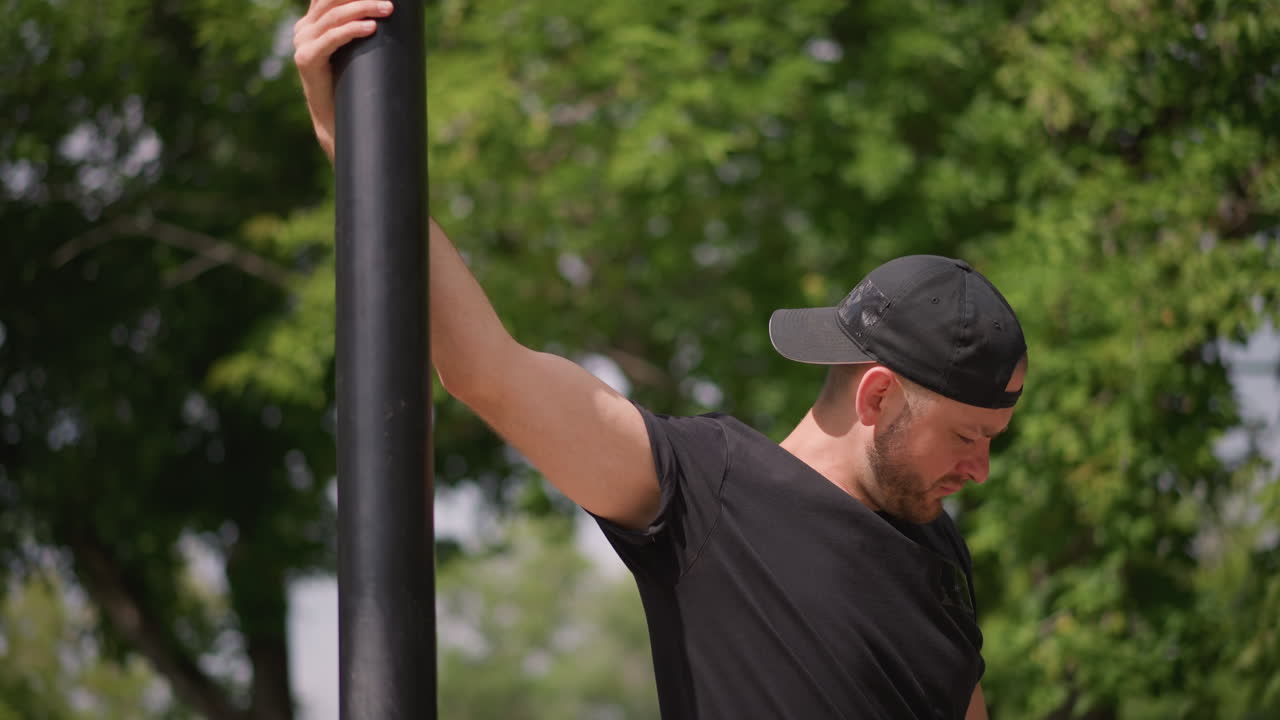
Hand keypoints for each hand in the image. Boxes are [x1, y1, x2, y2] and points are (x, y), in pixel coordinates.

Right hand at [293, 0, 394, 161]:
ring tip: (387, 9)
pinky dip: (351, 30)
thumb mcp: (355, 51)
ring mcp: (302, 43)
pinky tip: (369, 27)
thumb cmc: (352, 85)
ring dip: (363, 9)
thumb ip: (359, 30)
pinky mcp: (306, 59)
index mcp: (314, 22)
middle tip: (389, 2)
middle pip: (332, 1)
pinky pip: (330, 38)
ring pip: (334, 16)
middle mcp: (305, 28)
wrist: (337, 120)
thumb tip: (388, 12)